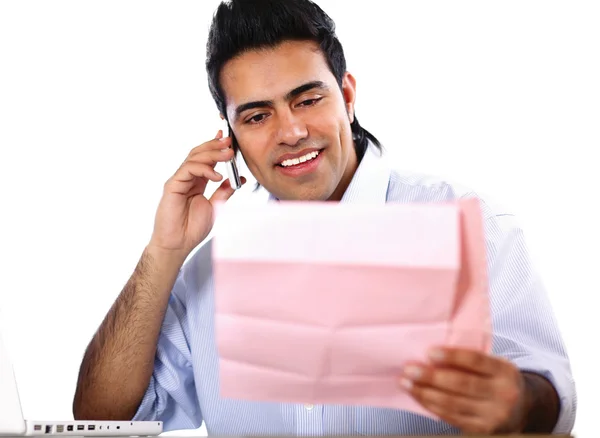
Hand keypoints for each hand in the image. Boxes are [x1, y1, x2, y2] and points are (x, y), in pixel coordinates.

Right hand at [148, 130, 245, 257]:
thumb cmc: (192, 229)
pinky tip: (217, 175)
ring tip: (228, 155)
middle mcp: (186, 178)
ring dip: (212, 154)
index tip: (229, 140)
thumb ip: (225, 191)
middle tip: (230, 142)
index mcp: (197, 182)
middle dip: (215, 146)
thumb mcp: (215, 207)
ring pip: (194, 158)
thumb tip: (240, 178)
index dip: (216, 147)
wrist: (178, 244)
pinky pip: (188, 170)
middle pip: (199, 154)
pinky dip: (204, 169)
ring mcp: (178, 180)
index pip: (206, 159)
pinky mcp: (172, 185)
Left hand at [399, 347, 527, 434]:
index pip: (476, 361)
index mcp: (505, 371)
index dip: (452, 356)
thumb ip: (470, 359)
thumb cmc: (496, 379)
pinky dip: (431, 406)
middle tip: (409, 369)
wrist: (521, 410)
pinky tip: (418, 396)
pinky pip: (451, 417)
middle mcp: (503, 394)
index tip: (429, 352)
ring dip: (425, 392)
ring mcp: (493, 415)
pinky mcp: (482, 429)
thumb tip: (430, 352)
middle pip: (462, 384)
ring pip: (453, 403)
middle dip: (431, 376)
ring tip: (406, 382)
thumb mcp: (493, 365)